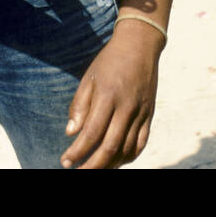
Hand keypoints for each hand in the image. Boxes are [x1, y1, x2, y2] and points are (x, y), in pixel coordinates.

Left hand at [61, 21, 161, 168]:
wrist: (140, 45)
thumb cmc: (110, 61)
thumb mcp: (89, 78)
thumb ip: (79, 106)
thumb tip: (71, 134)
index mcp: (108, 96)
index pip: (91, 133)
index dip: (77, 151)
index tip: (65, 161)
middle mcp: (127, 107)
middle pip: (110, 147)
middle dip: (92, 166)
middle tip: (77, 172)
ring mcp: (141, 112)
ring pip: (126, 149)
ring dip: (110, 164)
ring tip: (94, 168)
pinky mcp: (150, 115)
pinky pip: (141, 143)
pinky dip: (128, 157)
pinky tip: (116, 162)